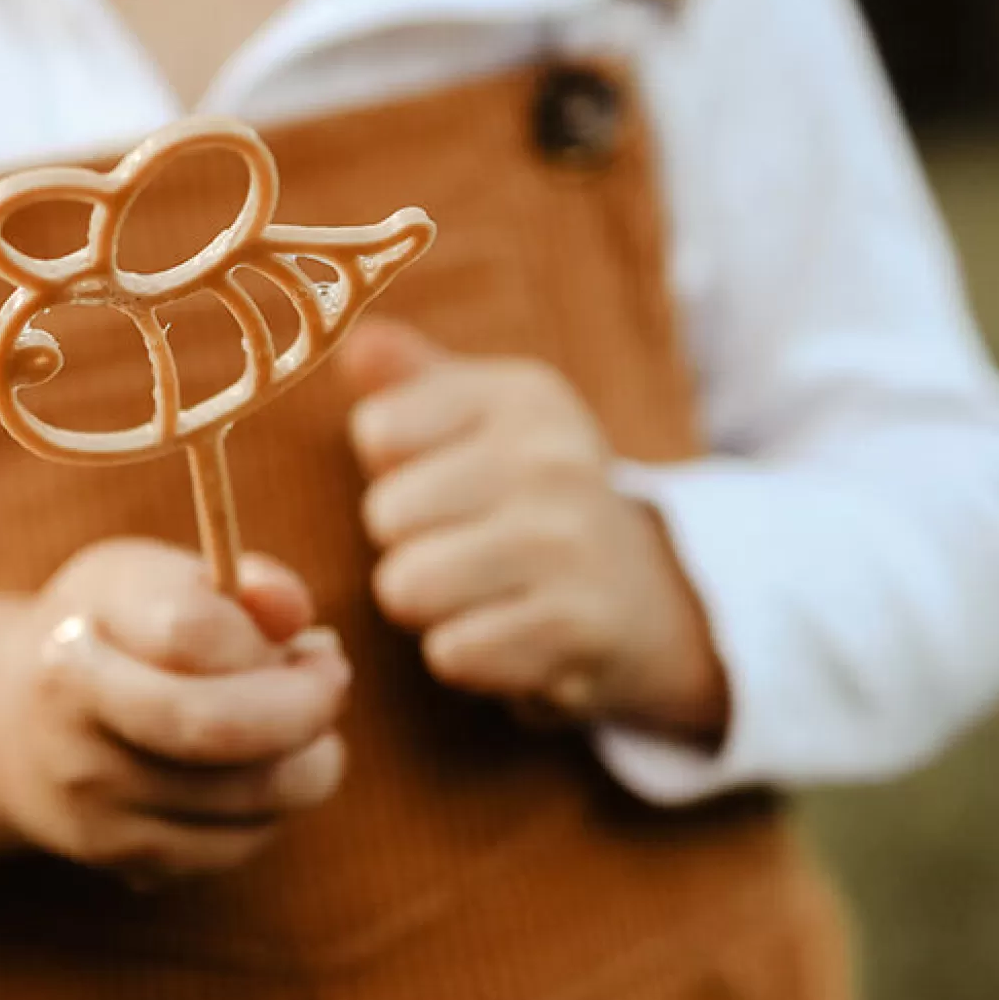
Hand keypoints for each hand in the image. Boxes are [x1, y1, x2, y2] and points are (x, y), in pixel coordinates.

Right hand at [0, 540, 349, 884]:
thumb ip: (230, 585)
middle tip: (333, 680)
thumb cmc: (111, 632)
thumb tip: (293, 611)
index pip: (192, 633)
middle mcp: (71, 727)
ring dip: (307, 757)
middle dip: (304, 706)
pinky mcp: (126, 860)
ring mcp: (96, 803)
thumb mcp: (150, 579)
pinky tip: (259, 769)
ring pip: (249, 794)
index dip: (268, 637)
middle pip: (216, 728)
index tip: (312, 640)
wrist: (18, 728)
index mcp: (77, 637)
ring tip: (299, 723)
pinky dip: (275, 806)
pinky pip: (241, 842)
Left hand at [339, 319, 727, 743]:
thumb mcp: (482, 421)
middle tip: (471, 547)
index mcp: (524, 396)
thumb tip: (353, 343)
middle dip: (408, 546)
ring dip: (431, 606)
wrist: (645, 601)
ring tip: (487, 590)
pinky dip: (468, 656)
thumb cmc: (529, 499)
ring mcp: (569, 542)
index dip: (395, 471)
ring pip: (406, 587)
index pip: (379, 431)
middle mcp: (553, 458)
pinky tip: (515, 633)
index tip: (451, 479)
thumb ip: (409, 379)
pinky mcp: (577, 627)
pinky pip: (450, 652)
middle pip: (385, 516)